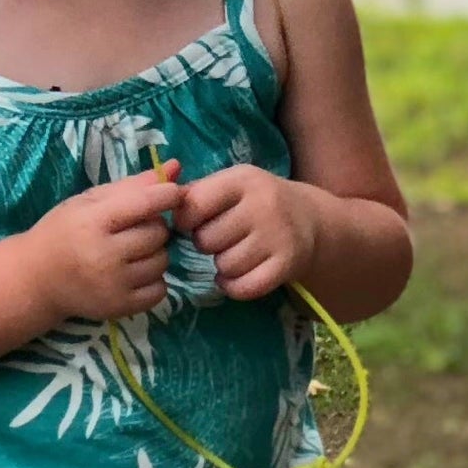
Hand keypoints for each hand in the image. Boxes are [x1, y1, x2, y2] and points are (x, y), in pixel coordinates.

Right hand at [25, 166, 183, 323]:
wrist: (37, 279)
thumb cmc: (63, 232)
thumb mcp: (89, 201)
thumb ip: (132, 185)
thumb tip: (175, 168)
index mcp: (93, 221)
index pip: (145, 203)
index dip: (167, 195)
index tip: (172, 194)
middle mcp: (104, 255)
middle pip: (158, 233)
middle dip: (154, 226)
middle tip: (136, 228)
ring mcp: (113, 285)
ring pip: (162, 261)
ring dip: (154, 253)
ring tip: (132, 252)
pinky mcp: (120, 308)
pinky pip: (160, 290)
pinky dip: (153, 280)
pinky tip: (134, 274)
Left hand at [172, 162, 315, 301]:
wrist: (309, 218)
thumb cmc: (256, 201)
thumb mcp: (231, 184)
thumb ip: (196, 192)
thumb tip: (158, 204)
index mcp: (242, 180)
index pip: (194, 204)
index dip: (186, 219)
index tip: (193, 222)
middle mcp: (263, 205)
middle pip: (207, 240)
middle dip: (207, 244)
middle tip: (220, 239)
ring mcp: (277, 236)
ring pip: (225, 266)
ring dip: (222, 266)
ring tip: (233, 254)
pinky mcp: (287, 264)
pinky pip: (244, 287)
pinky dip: (234, 286)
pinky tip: (237, 275)